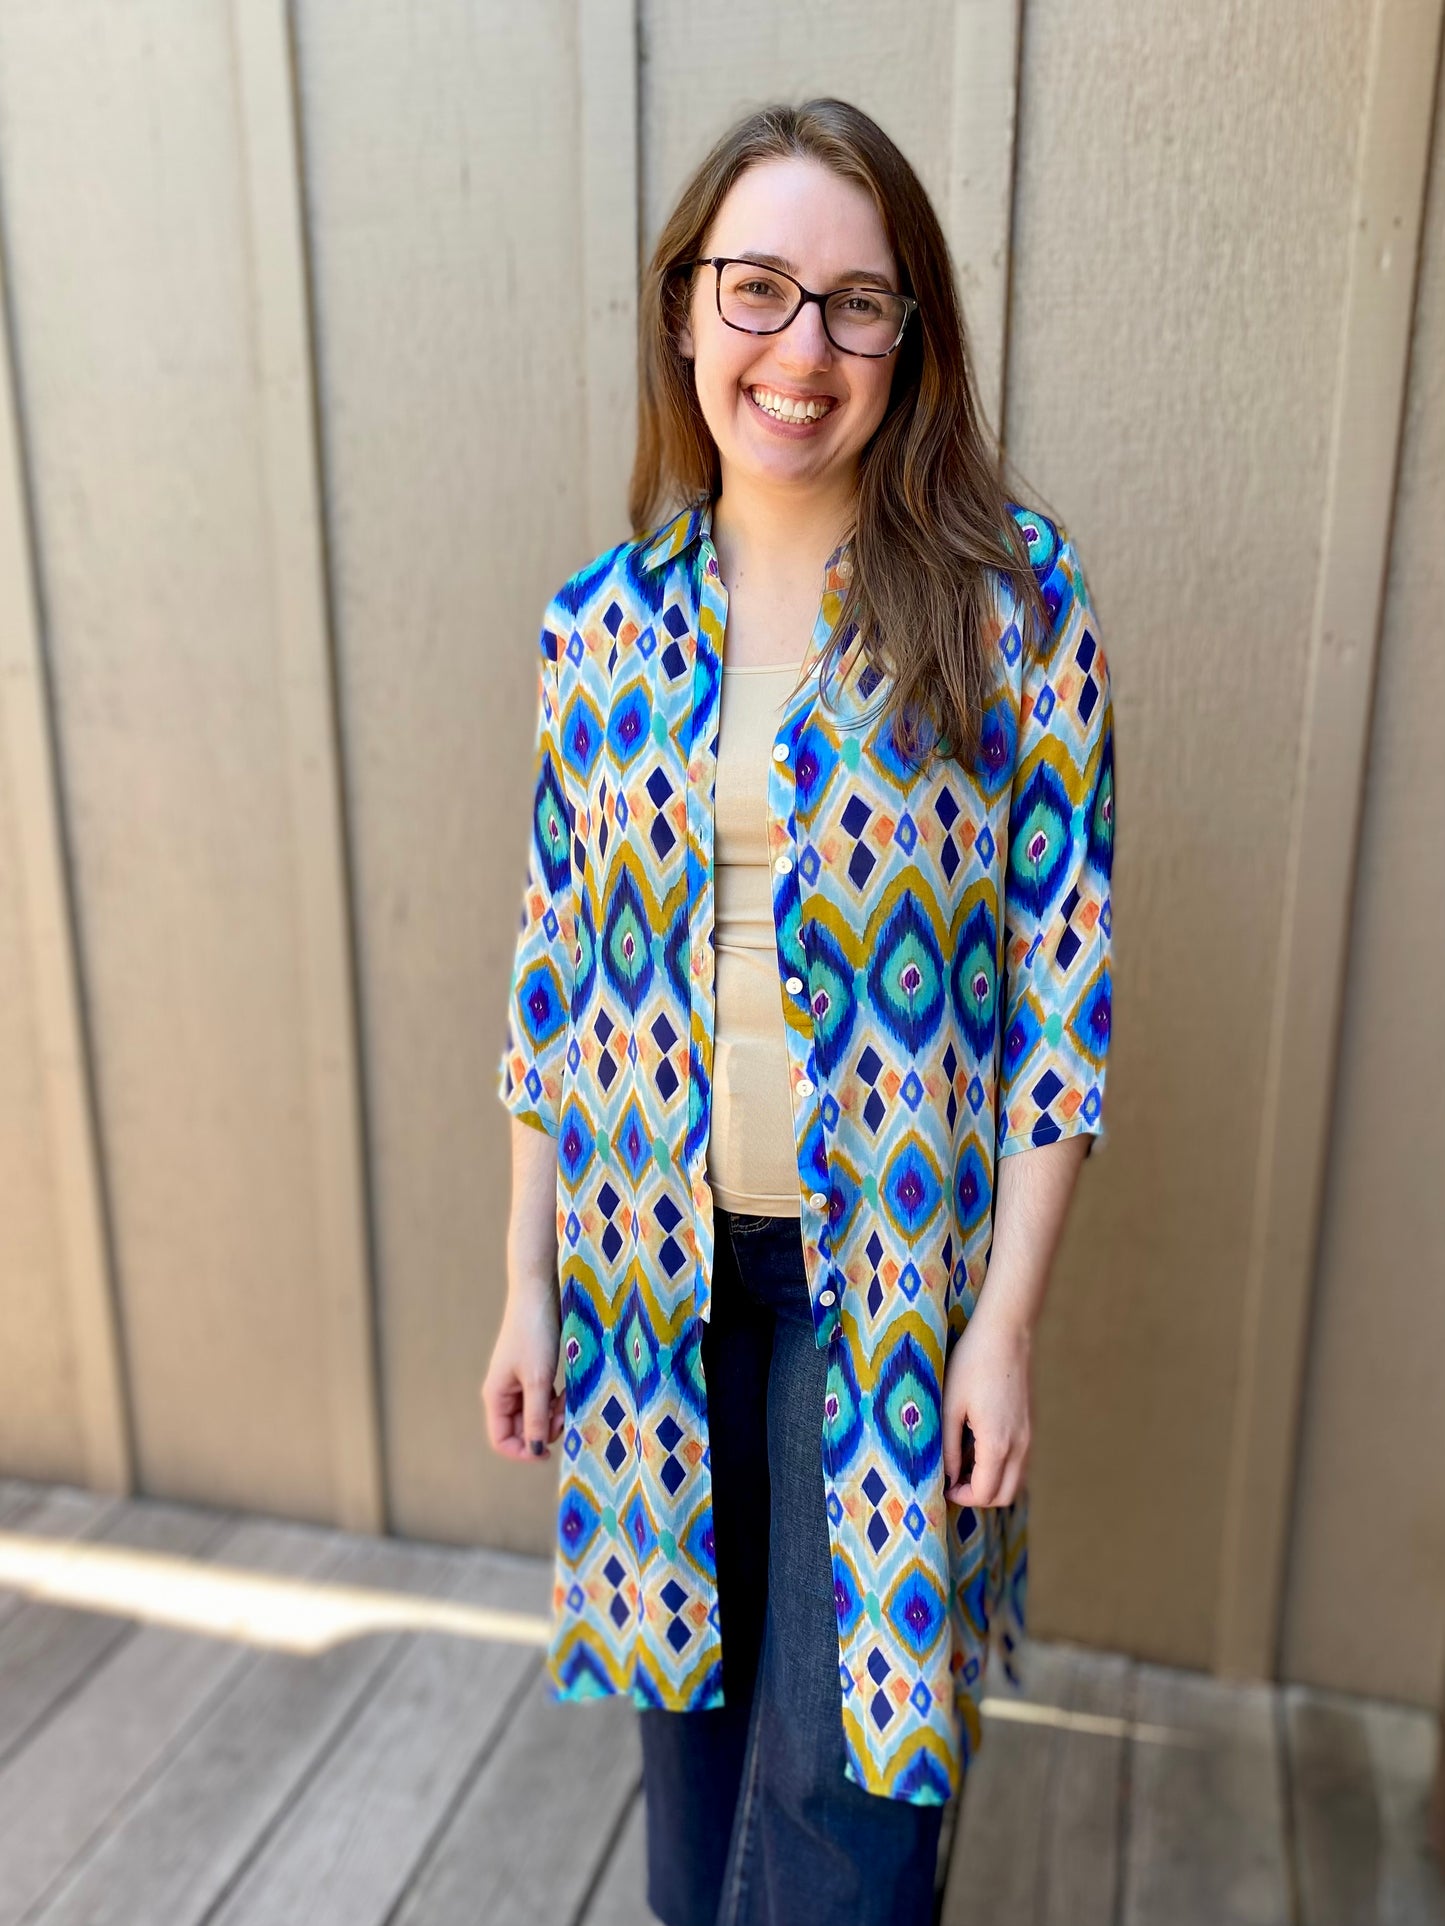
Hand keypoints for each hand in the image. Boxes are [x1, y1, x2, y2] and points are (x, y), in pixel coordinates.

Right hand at [480, 1285, 565, 1461]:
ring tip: (569, 1400)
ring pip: (537, 1414)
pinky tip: (570, 1388)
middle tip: (565, 1417)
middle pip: (522, 1429)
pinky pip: (545, 1398)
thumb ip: (536, 1417)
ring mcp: (519, 1381)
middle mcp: (505, 1392)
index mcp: (496, 1396)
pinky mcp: (535, 1371)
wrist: (539, 1293)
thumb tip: (535, 1450)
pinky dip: (558, 1399)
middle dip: (544, 1429)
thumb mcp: (537, 1380)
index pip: (502, 1440)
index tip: (550, 1450)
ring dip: (554, 1414)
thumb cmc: (535, 1334)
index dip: (523, 1450)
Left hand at [941, 1300, 1031, 1507]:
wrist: (1006, 1333)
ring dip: (990, 1483)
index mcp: (998, 1443)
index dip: (961, 1497)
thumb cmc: (972, 1364)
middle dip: (977, 1497)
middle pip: (1003, 1496)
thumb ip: (948, 1447)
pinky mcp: (1029, 1426)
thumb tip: (947, 1477)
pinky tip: (977, 1447)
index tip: (941, 1485)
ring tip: (963, 1464)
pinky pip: (1018, 1462)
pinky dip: (1000, 1468)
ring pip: (1014, 1481)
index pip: (985, 1494)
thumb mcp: (950, 1406)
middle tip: (952, 1481)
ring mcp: (1029, 1437)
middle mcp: (1020, 1445)